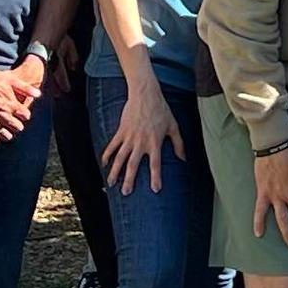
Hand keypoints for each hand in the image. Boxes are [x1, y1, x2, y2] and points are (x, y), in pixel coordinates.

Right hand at [104, 75, 179, 191]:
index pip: (155, 164)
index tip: (155, 189)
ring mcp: (129, 137)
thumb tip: (183, 159)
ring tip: (111, 183)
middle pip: (133, 165)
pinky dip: (107, 155)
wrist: (145, 94)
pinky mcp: (121, 131)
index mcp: (155, 143)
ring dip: (115, 171)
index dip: (156, 177)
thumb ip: (178, 144)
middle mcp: (141, 142)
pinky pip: (112, 145)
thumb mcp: (173, 126)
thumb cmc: (161, 110)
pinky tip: (104, 164)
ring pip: (120, 158)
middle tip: (126, 193)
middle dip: (129, 180)